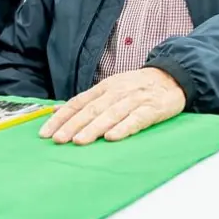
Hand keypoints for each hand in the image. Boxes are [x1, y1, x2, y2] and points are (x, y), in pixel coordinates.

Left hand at [39, 67, 185, 144]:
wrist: (172, 77)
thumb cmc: (138, 87)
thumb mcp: (111, 88)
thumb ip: (88, 100)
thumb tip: (56, 112)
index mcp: (105, 87)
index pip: (78, 102)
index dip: (62, 117)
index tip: (46, 133)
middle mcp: (117, 92)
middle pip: (92, 109)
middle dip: (73, 125)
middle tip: (59, 140)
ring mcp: (134, 100)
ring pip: (111, 114)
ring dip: (94, 128)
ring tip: (80, 141)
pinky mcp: (152, 109)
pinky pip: (136, 119)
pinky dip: (124, 128)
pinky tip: (112, 137)